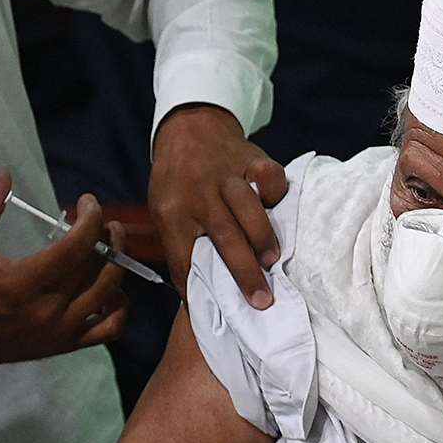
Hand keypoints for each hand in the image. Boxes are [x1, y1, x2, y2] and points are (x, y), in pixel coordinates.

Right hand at [0, 170, 129, 382]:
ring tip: (112, 245)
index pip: (76, 247)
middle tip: (104, 220)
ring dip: (117, 265)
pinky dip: (120, 307)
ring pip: (108, 294)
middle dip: (106, 237)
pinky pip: (109, 328)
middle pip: (96, 268)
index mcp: (25, 283)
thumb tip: (4, 174)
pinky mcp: (66, 345)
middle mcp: (50, 310)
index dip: (90, 219)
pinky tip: (113, 288)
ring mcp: (62, 331)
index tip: (88, 202)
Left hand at [149, 104, 287, 307]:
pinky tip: (277, 208)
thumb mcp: (165, 211)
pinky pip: (269, 177)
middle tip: (261, 301)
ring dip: (262, 235)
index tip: (215, 314)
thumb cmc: (178, 181)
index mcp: (173, 213)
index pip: (183, 257)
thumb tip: (199, 295)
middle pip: (223, 237)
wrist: (189, 127)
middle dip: (244, 272)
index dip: (196, 288)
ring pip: (247, 207)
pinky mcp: (251, 159)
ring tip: (273, 260)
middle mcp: (199, 195)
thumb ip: (181, 246)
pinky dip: (276, 194)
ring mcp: (227, 176)